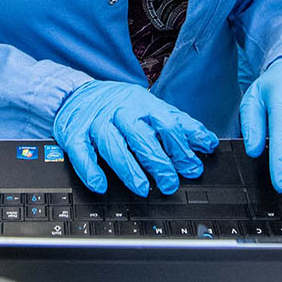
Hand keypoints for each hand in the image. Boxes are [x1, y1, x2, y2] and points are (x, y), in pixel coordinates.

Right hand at [51, 80, 217, 196]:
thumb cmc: (119, 105)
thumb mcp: (151, 107)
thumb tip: (207, 142)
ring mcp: (95, 122)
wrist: (77, 94)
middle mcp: (119, 111)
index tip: (192, 166)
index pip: (165, 123)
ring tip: (141, 188)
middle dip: (157, 161)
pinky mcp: (74, 134)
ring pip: (111, 144)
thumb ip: (179, 124)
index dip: (181, 146)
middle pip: (139, 135)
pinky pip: (81, 152)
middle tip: (169, 182)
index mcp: (142, 103)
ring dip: (127, 168)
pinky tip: (100, 184)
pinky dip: (90, 169)